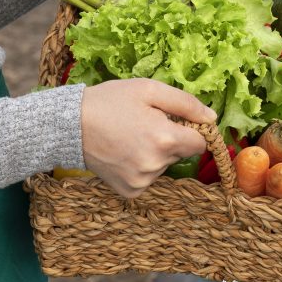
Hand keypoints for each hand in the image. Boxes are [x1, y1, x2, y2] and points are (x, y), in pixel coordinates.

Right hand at [80, 78, 216, 197]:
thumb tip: (212, 118)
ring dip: (155, 153)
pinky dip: (141, 166)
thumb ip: (185, 103)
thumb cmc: (110, 101)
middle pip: (180, 154)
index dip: (190, 129)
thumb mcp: (149, 89)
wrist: (69, 125)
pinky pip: (148, 178)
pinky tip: (124, 152)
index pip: (200, 143)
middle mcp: (156, 166)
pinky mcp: (130, 191)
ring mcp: (142, 181)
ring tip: (129, 136)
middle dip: (170, 139)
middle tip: (144, 123)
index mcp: (164, 139)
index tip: (174, 120)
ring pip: (164, 166)